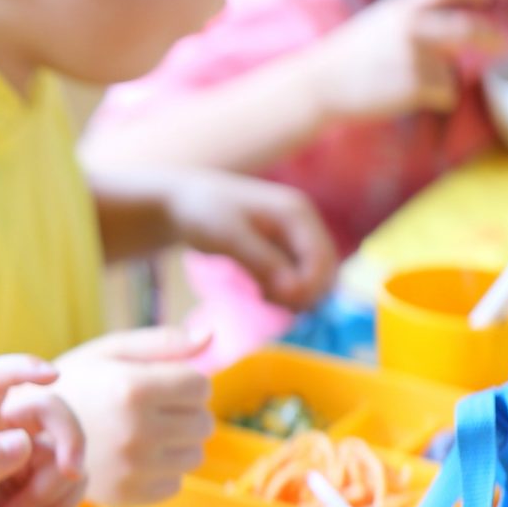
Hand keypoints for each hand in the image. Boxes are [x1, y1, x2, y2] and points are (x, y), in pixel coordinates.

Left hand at [0, 356, 86, 506]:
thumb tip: (23, 442)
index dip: (22, 368)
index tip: (52, 375)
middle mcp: (2, 430)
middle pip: (51, 409)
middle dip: (69, 438)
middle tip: (72, 471)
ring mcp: (26, 454)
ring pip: (67, 452)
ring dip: (53, 489)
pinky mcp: (44, 480)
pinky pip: (76, 481)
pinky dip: (65, 503)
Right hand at [53, 328, 212, 506]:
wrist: (25, 434)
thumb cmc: (74, 385)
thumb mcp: (110, 352)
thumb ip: (162, 343)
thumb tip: (212, 336)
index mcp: (132, 389)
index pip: (201, 387)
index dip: (183, 381)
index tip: (155, 382)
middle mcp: (135, 432)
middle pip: (204, 423)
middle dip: (184, 413)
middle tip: (146, 409)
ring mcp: (132, 469)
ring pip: (195, 455)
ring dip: (176, 443)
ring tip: (139, 432)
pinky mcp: (128, 496)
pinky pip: (175, 482)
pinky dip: (160, 471)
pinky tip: (130, 457)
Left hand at [163, 168, 337, 310]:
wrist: (183, 202)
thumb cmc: (204, 215)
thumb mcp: (231, 239)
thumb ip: (264, 263)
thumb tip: (296, 292)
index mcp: (297, 213)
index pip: (322, 260)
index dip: (308, 289)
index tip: (276, 304)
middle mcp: (304, 222)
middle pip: (325, 270)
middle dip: (304, 294)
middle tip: (267, 304)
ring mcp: (295, 235)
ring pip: (312, 276)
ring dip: (296, 294)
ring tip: (262, 299)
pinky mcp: (283, 247)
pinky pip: (297, 275)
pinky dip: (285, 290)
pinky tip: (261, 294)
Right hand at [307, 0, 506, 120]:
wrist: (316, 87)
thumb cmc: (347, 58)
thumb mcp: (378, 22)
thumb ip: (413, 17)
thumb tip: (457, 24)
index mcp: (401, 6)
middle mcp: (411, 26)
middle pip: (468, 27)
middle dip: (491, 36)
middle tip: (502, 44)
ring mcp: (414, 56)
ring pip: (452, 70)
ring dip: (438, 80)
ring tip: (402, 83)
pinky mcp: (415, 86)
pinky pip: (444, 95)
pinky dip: (432, 100)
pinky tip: (402, 97)